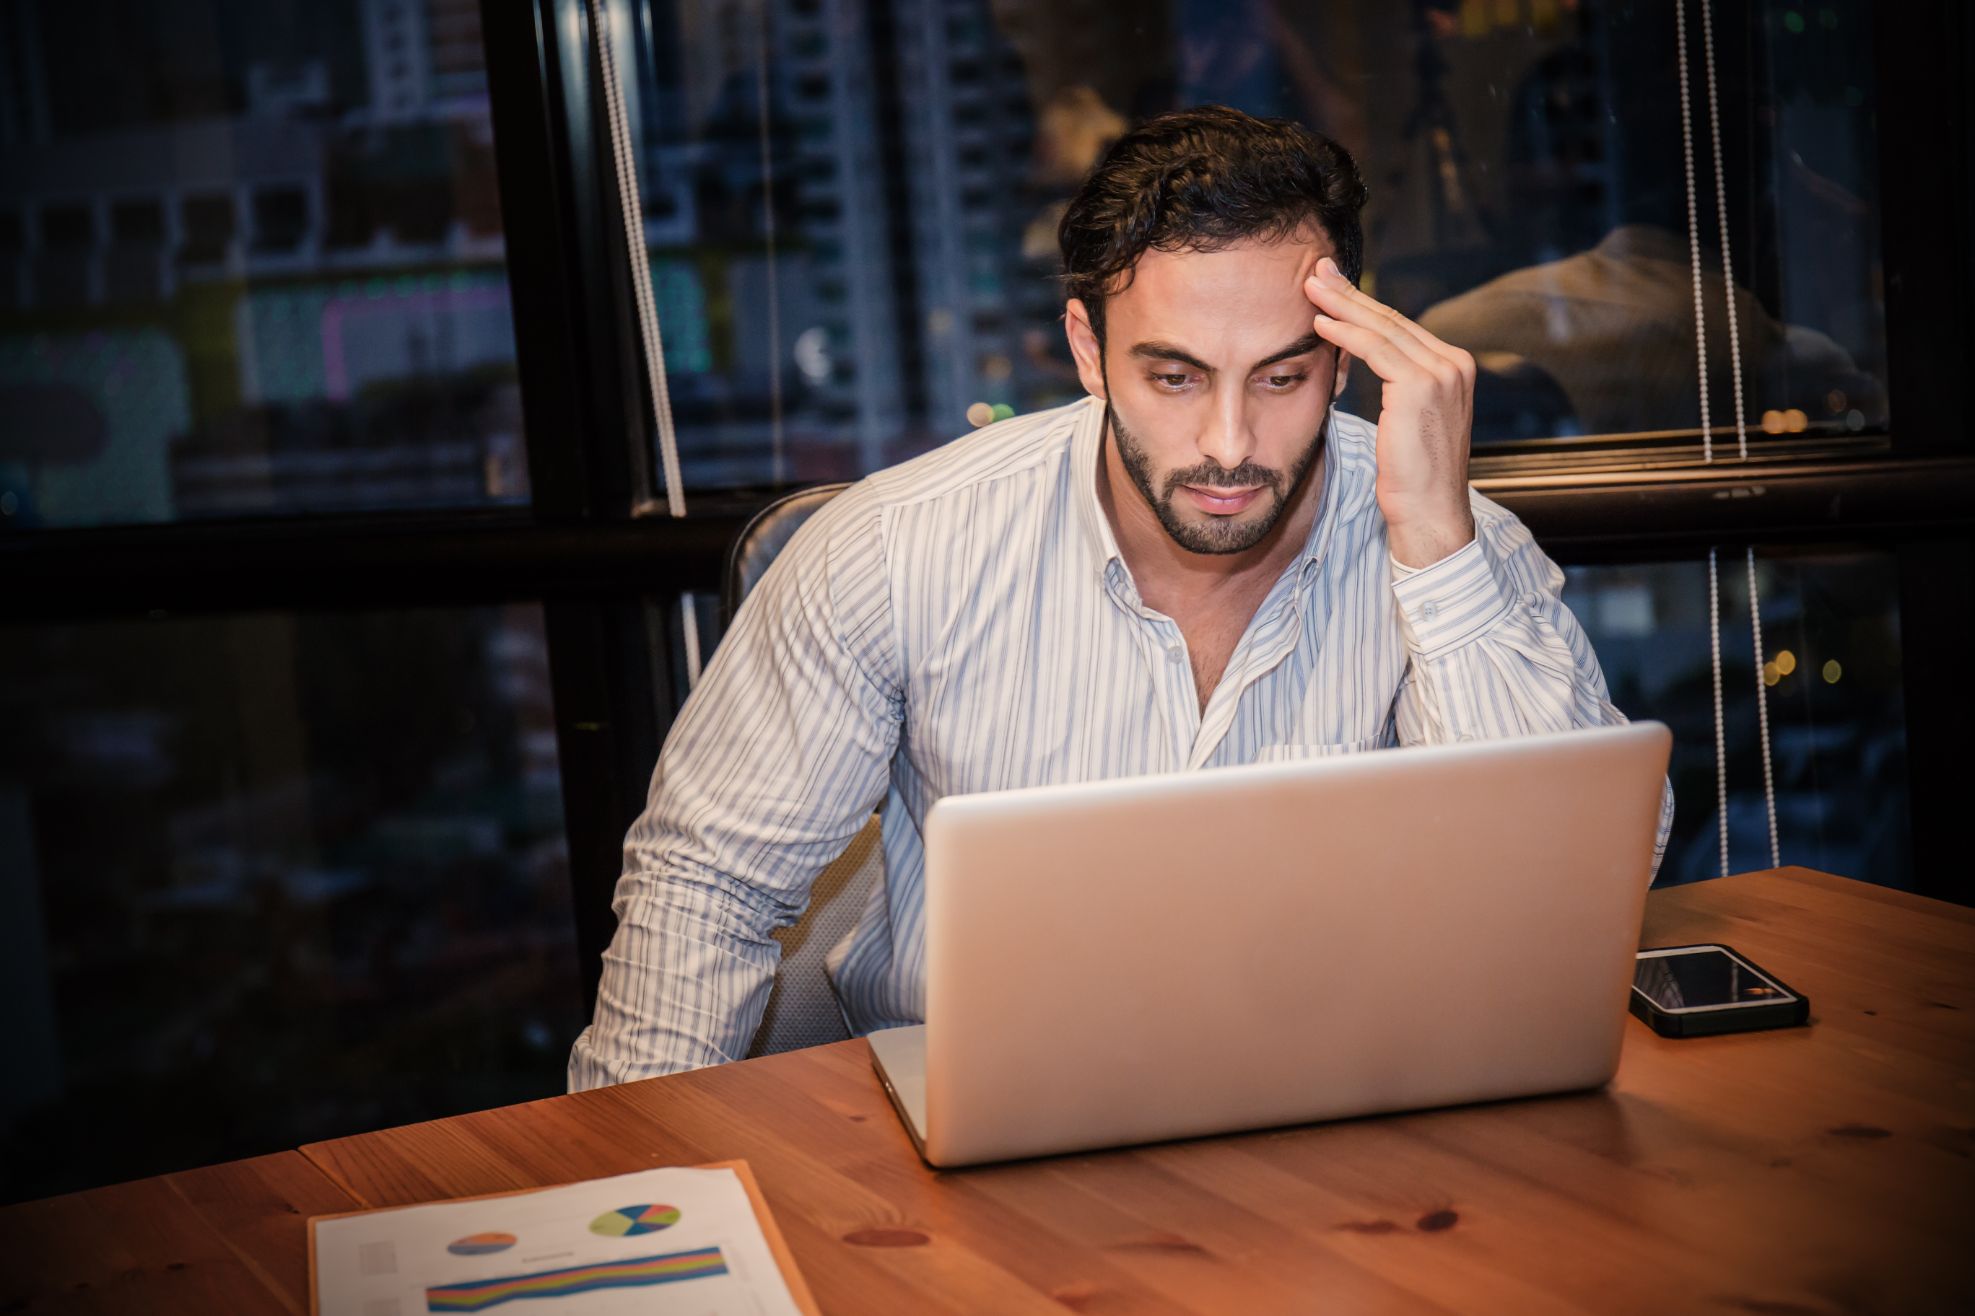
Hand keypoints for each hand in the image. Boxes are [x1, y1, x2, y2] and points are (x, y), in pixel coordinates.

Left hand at [1304, 256, 1475, 567]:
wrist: (1430, 514)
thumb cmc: (1411, 477)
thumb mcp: (1408, 422)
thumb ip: (1398, 386)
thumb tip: (1364, 356)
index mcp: (1454, 368)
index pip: (1400, 328)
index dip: (1363, 306)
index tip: (1333, 288)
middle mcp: (1454, 364)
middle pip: (1391, 320)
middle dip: (1349, 294)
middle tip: (1316, 270)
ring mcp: (1442, 373)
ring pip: (1381, 329)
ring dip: (1341, 306)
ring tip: (1309, 288)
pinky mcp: (1422, 386)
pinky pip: (1375, 350)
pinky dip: (1345, 334)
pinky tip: (1320, 324)